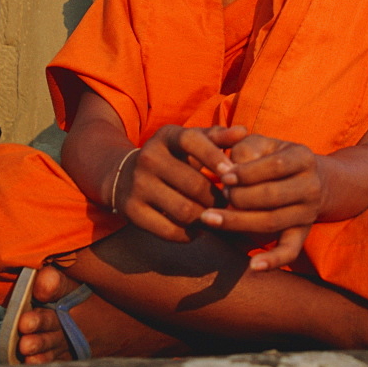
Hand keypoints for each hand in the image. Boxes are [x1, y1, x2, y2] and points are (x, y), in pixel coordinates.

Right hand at [113, 124, 247, 240]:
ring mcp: (137, 185)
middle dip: (217, 197)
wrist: (124, 175)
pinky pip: (168, 231)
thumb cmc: (173, 157)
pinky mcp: (132, 211)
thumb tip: (243, 132)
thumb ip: (217, 137)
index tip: (233, 172)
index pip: (191, 141)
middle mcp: (148, 157)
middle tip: (230, 203)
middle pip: (192, 183)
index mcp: (166, 136)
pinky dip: (188, 234)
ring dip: (206, 217)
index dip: (214, 156)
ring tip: (217, 216)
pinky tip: (197, 230)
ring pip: (183, 210)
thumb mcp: (190, 142)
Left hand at [200, 134, 323, 269]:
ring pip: (272, 221)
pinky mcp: (301, 234)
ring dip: (238, 222)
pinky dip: (273, 260)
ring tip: (210, 218)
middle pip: (272, 196)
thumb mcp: (262, 144)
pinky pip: (290, 251)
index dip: (246, 172)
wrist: (308, 178)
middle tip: (219, 195)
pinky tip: (253, 266)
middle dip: (239, 197)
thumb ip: (245, 149)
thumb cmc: (272, 156)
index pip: (275, 166)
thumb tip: (226, 172)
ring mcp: (308, 213)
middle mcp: (311, 186)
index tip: (222, 176)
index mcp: (303, 158)